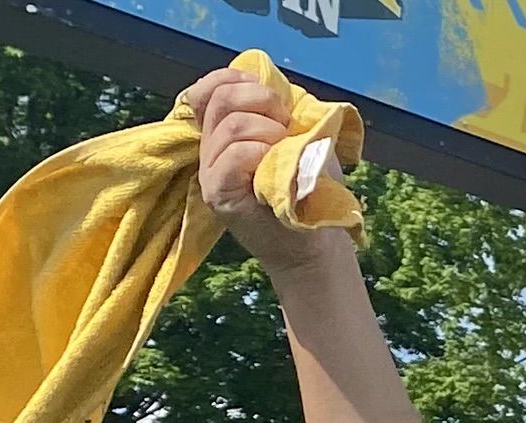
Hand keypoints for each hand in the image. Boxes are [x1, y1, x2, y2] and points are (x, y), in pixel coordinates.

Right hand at [183, 66, 307, 261]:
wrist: (318, 241)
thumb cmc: (310, 189)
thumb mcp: (297, 136)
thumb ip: (277, 109)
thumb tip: (268, 81)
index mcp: (224, 132)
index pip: (206, 90)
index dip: (234, 78)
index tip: (271, 94)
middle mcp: (210, 149)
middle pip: (220, 99)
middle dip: (261, 100)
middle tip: (287, 124)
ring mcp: (210, 172)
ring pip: (230, 125)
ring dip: (267, 129)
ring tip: (286, 152)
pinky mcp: (217, 194)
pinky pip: (232, 155)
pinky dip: (259, 151)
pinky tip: (275, 166)